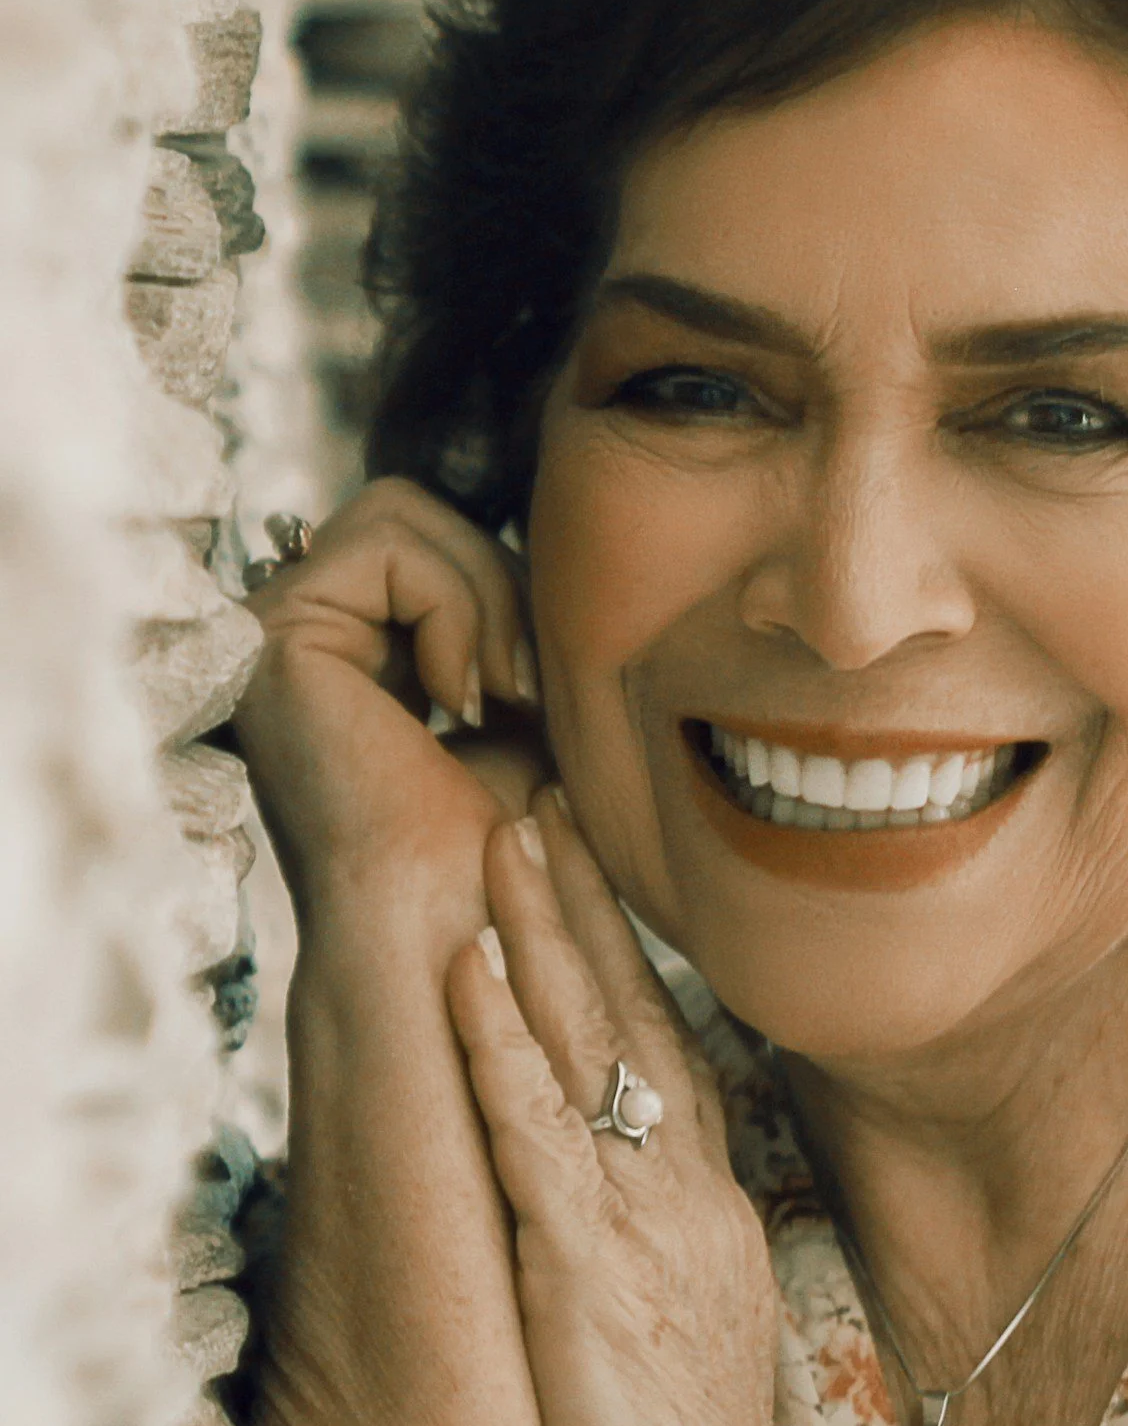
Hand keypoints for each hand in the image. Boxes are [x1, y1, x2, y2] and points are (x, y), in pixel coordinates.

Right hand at [232, 477, 547, 925]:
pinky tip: (464, 701)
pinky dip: (456, 609)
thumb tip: (555, 559)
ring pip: (399, 511)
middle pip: (410, 509)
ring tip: (500, 694)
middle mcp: (295, 632)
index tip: (535, 691)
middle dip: (497, 578)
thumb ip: (514, 633)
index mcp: (345, 648)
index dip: (504, 586)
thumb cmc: (494, 844)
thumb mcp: (521, 716)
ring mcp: (273, 631)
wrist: (452, 916)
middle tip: (527, 688)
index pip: (427, 538)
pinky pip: (389, 547)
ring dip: (483, 593)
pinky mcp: (275, 636)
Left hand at [445, 787, 793, 1425]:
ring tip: (501, 838)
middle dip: (585, 908)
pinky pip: (535, 1132)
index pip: (668, 1051)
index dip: (626, 959)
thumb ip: (672, 1247)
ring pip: (590, 1048)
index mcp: (712, 1205)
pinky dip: (499, 1046)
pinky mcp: (584, 1267)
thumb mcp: (701, 1330)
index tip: (590, 877)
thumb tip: (639, 1199)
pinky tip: (469, 972)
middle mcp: (687, 1191)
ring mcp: (640, 1222)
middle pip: (635, 1017)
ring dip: (542, 936)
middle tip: (541, 805)